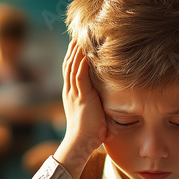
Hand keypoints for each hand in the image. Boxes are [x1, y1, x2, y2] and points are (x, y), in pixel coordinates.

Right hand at [54, 41, 109, 178]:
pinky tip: (85, 53)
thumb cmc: (88, 133)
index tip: (78, 44)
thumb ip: (98, 104)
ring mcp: (75, 93)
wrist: (80, 143)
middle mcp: (71, 91)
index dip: (74, 56)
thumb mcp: (93, 113)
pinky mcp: (81, 97)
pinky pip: (79, 75)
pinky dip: (81, 63)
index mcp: (72, 94)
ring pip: (73, 67)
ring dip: (77, 52)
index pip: (71, 70)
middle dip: (73, 49)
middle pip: (69, 64)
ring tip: (80, 38)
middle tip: (77, 35)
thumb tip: (109, 103)